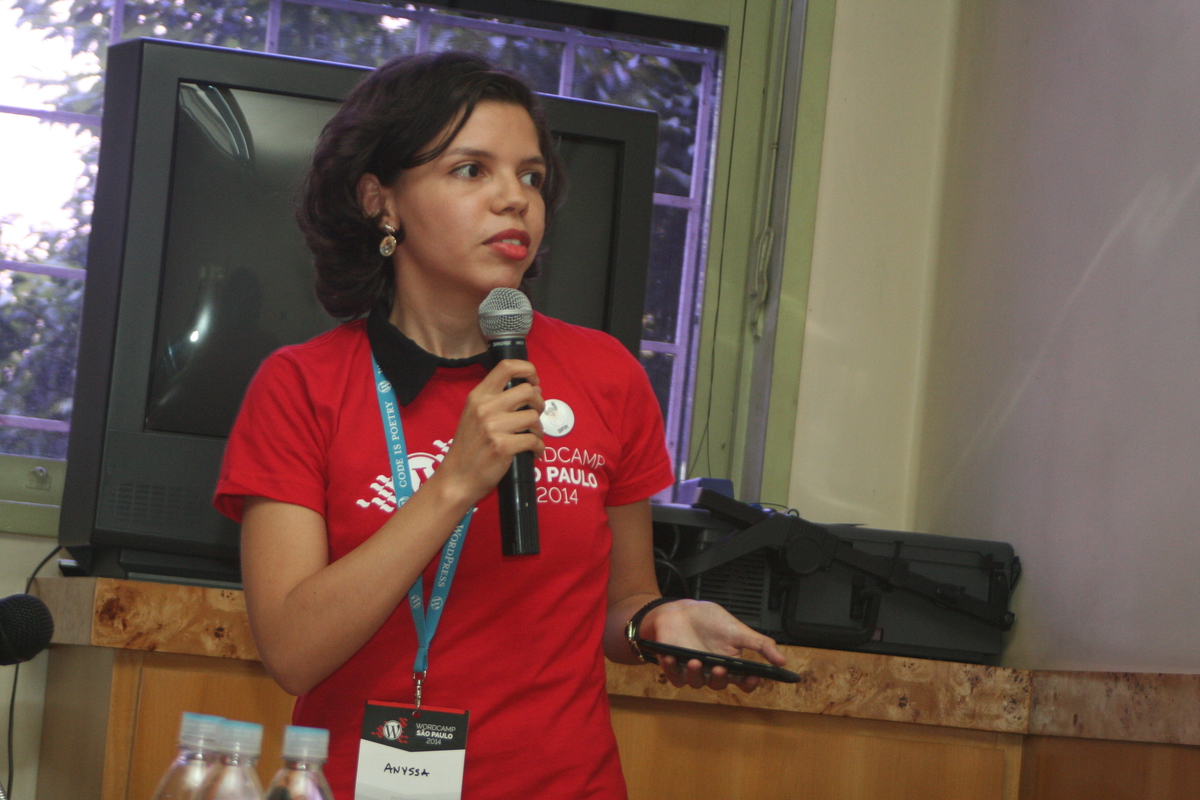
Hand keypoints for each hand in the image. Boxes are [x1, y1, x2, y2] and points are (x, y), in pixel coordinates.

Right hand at [427, 358, 544, 505]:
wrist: (457, 478)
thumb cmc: (469, 448)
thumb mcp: (475, 415)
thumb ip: (497, 401)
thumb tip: (532, 389)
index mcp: (478, 396)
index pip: (507, 367)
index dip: (528, 369)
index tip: (534, 381)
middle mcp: (485, 407)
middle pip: (528, 391)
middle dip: (539, 403)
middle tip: (534, 416)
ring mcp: (493, 427)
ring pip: (534, 417)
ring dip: (539, 430)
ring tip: (531, 438)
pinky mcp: (503, 446)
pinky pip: (534, 441)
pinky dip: (538, 448)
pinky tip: (532, 453)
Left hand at [639, 599, 786, 692]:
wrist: (681, 611)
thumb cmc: (709, 620)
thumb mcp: (738, 629)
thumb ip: (760, 644)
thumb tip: (782, 661)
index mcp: (731, 664)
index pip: (743, 683)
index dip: (748, 684)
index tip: (752, 678)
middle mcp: (713, 671)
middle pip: (719, 685)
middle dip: (720, 679)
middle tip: (721, 668)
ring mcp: (694, 672)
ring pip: (697, 683)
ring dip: (696, 675)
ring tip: (694, 661)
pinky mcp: (674, 669)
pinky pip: (674, 677)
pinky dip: (671, 669)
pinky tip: (671, 657)